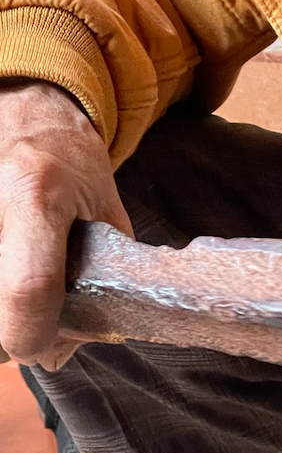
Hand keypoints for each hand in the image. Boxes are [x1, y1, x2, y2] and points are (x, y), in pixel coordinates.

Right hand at [0, 79, 132, 368]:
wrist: (23, 105)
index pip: (29, 288)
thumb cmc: (70, 159)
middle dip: (10, 334)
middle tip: (32, 325)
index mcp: (38, 192)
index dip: (33, 335)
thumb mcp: (102, 211)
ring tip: (21, 298)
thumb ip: (98, 280)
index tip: (44, 347)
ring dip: (1, 317)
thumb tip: (63, 347)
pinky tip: (8, 284)